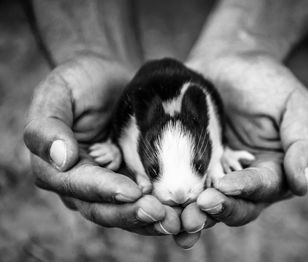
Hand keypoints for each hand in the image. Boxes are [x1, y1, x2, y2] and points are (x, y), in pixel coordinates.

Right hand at [24, 54, 179, 235]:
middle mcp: (81, 182)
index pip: (76, 185)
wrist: (110, 78)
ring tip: (175, 220)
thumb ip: (47, 125)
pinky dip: (161, 207)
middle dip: (130, 213)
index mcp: (57, 166)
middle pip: (101, 207)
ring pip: (124, 210)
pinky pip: (144, 200)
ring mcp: (108, 183)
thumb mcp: (58, 91)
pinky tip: (181, 211)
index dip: (102, 190)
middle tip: (159, 213)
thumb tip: (62, 160)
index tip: (130, 191)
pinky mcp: (132, 179)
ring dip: (149, 219)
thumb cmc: (81, 81)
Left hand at [179, 53, 307, 247]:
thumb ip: (304, 143)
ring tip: (174, 219)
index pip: (261, 188)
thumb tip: (301, 186)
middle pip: (233, 205)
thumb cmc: (265, 81)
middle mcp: (243, 178)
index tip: (225, 187)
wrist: (228, 61)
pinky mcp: (189, 163)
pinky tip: (155, 201)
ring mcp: (213, 172)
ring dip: (190, 214)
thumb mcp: (295, 105)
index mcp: (272, 170)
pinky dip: (170, 195)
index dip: (245, 191)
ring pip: (205, 201)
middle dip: (215, 210)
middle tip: (196, 211)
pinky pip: (181, 182)